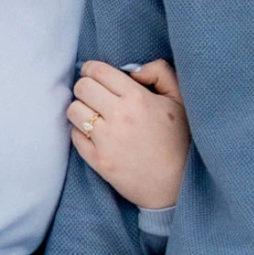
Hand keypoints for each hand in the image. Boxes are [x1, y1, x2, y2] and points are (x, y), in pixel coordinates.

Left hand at [68, 60, 190, 208]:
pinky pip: (75, 136)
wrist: (178, 185)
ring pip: (73, 111)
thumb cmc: (180, 140)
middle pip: (82, 88)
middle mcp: (119, 116)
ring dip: (81, 109)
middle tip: (94, 95)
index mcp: (138, 98)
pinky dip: (80, 132)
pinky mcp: (99, 161)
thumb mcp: (179, 99)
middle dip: (85, 87)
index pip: (99, 72)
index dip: (91, 69)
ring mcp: (107, 140)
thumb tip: (133, 70)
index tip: (93, 73)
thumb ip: (160, 72)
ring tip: (93, 115)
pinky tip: (94, 134)